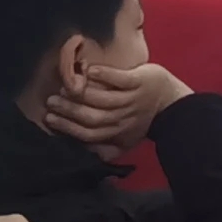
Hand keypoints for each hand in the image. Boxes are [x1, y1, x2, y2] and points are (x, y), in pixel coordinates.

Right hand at [41, 57, 186, 154]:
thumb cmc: (143, 120)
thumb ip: (106, 148)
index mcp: (117, 132)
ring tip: (65, 87)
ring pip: (103, 99)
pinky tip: (88, 71)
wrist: (172, 103)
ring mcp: (132, 98)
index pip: (89, 133)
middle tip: (51, 101)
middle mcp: (123, 117)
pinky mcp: (140, 81)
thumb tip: (81, 150)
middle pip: (93, 117)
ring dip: (82, 94)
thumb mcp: (126, 140)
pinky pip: (120, 79)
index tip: (49, 118)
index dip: (68, 127)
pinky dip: (104, 75)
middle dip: (70, 110)